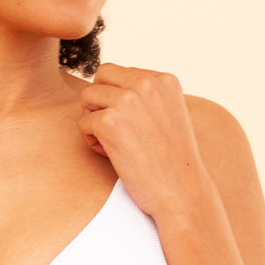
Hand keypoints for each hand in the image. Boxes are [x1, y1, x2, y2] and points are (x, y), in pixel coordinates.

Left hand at [78, 62, 208, 218]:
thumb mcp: (168, 114)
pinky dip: (91, 141)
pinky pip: (83, 123)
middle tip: (114, 129)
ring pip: (87, 96)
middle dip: (100, 100)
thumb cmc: (172, 160)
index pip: (120, 72)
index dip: (117, 96)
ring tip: (113, 142)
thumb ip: (146, 95)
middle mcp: (147, 83)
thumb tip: (108, 85)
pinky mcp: (110, 122)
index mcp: (164, 79)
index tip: (132, 123)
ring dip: (94, 120)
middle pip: (101, 76)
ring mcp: (128, 101)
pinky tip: (111, 155)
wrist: (181, 192)